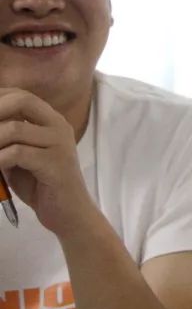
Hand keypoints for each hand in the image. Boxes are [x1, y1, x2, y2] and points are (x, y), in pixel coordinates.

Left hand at [0, 89, 93, 233]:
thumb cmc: (41, 185)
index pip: (20, 95)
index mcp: (51, 121)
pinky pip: (17, 153)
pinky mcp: (55, 163)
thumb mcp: (17, 156)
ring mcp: (59, 144)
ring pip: (13, 129)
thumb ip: (4, 139)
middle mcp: (58, 126)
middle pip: (22, 100)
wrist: (68, 213)